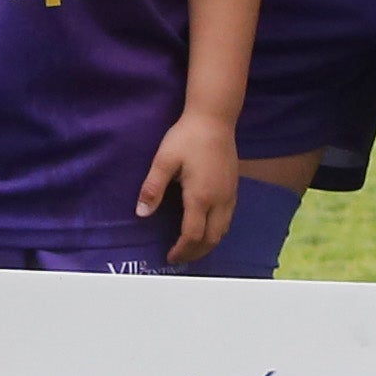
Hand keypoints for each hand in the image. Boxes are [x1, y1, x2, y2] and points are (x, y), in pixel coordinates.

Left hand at [143, 112, 239, 263]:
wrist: (214, 118)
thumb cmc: (187, 137)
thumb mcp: (164, 160)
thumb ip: (153, 188)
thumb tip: (141, 213)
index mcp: (200, 197)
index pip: (193, 235)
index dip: (181, 250)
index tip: (170, 256)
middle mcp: (219, 200)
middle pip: (211, 239)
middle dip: (196, 252)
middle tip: (180, 257)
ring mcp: (230, 195)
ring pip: (223, 231)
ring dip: (208, 243)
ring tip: (192, 248)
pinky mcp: (234, 188)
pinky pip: (228, 219)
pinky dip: (216, 231)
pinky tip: (206, 227)